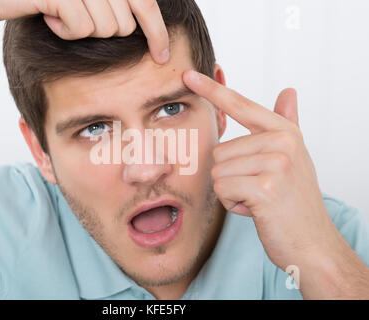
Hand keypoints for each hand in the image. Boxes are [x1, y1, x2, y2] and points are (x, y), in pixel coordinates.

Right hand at [0, 0, 169, 62]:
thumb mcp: (83, 0)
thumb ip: (113, 4)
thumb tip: (143, 27)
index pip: (146, 3)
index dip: (157, 32)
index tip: (163, 56)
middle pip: (125, 23)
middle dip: (105, 32)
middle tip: (78, 21)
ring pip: (105, 28)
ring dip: (81, 30)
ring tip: (60, 14)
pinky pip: (80, 27)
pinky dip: (64, 30)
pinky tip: (48, 16)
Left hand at [182, 69, 347, 271]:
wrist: (312, 243)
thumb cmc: (295, 201)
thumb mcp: (294, 157)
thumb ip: (287, 123)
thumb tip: (288, 90)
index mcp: (284, 132)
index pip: (241, 105)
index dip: (212, 90)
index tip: (187, 75)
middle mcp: (282, 142)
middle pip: (219, 151)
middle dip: (230, 177)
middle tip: (259, 190)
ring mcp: (276, 163)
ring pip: (218, 172)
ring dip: (231, 193)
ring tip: (259, 200)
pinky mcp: (266, 187)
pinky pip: (223, 190)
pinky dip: (233, 206)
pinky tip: (256, 211)